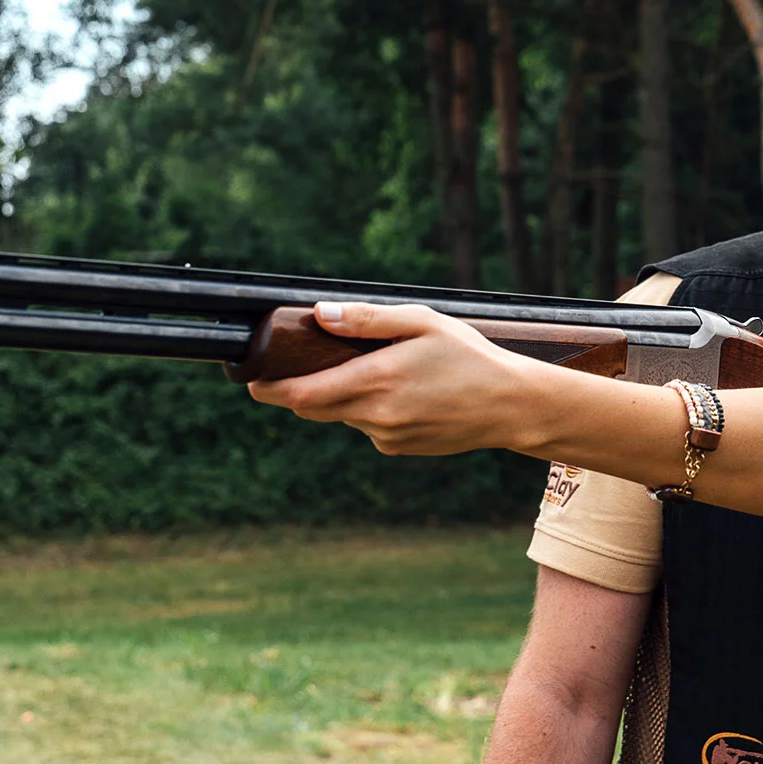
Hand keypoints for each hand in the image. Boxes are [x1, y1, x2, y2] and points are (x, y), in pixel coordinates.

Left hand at [247, 302, 538, 455]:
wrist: (510, 406)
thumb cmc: (470, 357)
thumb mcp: (422, 323)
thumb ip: (368, 319)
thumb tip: (320, 315)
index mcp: (375, 381)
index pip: (300, 395)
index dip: (269, 389)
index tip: (252, 379)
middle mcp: (374, 416)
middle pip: (312, 408)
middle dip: (301, 389)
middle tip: (305, 364)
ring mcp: (386, 437)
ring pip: (342, 416)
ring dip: (343, 396)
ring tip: (381, 371)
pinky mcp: (398, 449)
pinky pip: (367, 427)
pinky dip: (370, 409)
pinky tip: (405, 393)